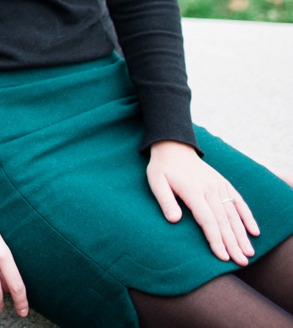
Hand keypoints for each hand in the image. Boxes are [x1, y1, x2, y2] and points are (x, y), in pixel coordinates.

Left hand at [147, 140, 259, 264]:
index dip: (215, 239)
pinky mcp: (224, 184)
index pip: (208, 220)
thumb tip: (174, 220)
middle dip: (233, 243)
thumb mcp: (156, 182)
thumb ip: (165, 201)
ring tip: (249, 253)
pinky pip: (239, 201)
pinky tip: (254, 231)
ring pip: (233, 214)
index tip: (223, 256)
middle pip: (224, 221)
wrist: (173, 147)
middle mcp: (210, 189)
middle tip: (241, 263)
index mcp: (193, 191)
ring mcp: (219, 186)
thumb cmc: (162, 168)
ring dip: (242, 234)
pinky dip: (247, 216)